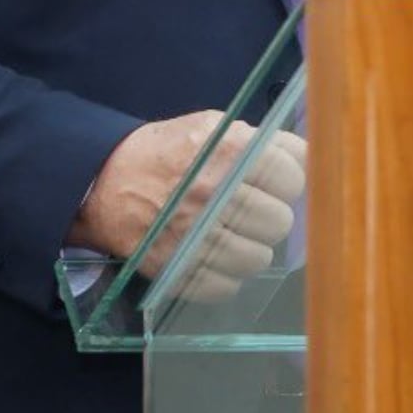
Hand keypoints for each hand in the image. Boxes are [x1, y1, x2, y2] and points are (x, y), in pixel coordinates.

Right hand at [69, 110, 306, 299]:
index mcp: (229, 150)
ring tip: (233, 236)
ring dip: (251, 250)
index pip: (292, 177)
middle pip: (280, 222)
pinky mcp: (178, 268)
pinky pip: (226, 286)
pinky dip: (225, 276)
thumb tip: (306, 160)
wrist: (106, 180)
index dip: (287, 182)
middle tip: (253, 212)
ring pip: (258, 259)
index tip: (275, 184)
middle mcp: (215, 192)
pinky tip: (214, 257)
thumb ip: (261, 141)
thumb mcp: (213, 126)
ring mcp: (196, 234)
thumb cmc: (169, 152)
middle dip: (270, 217)